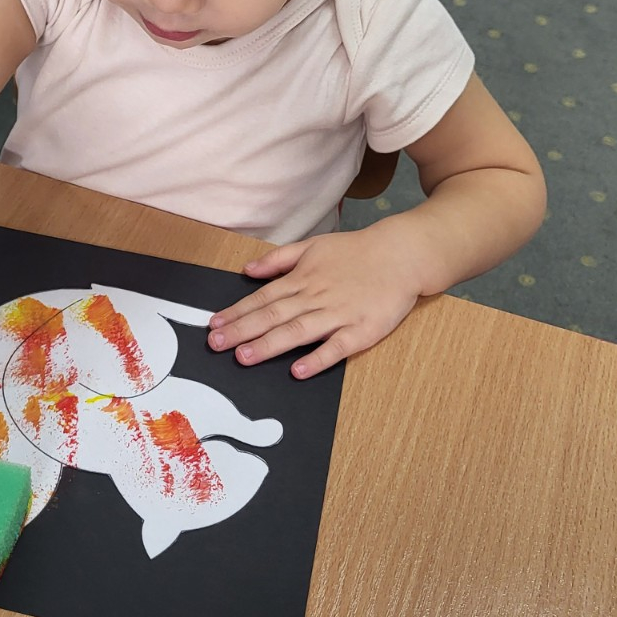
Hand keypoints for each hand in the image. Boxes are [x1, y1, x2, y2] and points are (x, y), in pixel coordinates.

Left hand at [207, 226, 424, 376]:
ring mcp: (338, 315)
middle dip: (242, 330)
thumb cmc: (357, 252)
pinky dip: (317, 359)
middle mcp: (316, 297)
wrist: (402, 255)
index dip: (237, 312)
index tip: (214, 325)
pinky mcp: (361, 331)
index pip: (263, 298)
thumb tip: (247, 269)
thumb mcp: (313, 246)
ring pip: (298, 332)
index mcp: (302, 278)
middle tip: (216, 344)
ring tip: (244, 357)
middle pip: (274, 316)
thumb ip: (279, 258)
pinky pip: (336, 347)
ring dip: (269, 345)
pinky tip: (298, 370)